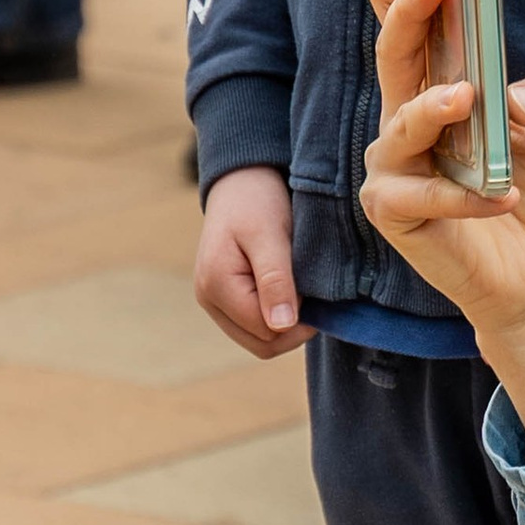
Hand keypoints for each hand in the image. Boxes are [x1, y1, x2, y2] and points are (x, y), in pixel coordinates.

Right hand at [196, 162, 313, 358]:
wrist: (242, 180)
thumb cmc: (258, 201)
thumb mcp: (270, 235)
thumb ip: (275, 280)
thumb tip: (282, 326)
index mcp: (216, 285)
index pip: (265, 332)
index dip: (298, 320)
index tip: (316, 291)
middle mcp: (209, 299)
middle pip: (262, 344)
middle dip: (293, 328)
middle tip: (314, 294)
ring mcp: (215, 302)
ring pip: (260, 340)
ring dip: (287, 324)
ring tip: (301, 289)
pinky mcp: (225, 299)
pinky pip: (256, 326)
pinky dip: (277, 316)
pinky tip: (290, 291)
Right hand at [359, 0, 524, 449]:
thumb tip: (515, 95)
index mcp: (442, 83)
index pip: (408, 22)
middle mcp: (410, 117)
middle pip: (393, 55)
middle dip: (410, 12)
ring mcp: (398, 166)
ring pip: (398, 125)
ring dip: (431, 109)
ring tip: (468, 99)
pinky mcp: (399, 214)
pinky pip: (417, 196)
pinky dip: (462, 195)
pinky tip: (504, 195)